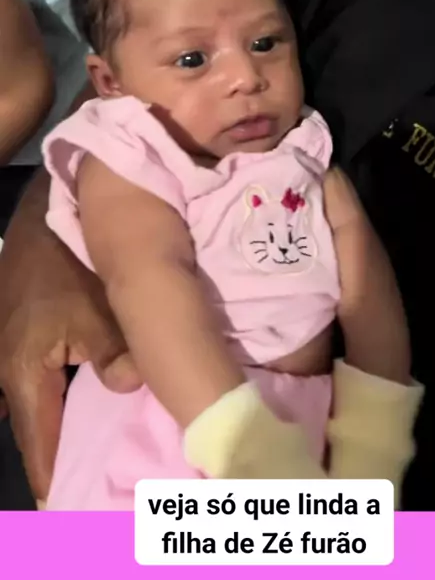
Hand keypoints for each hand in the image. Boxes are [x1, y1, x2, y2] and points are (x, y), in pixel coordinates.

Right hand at [0, 177, 140, 499]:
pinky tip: (82, 401)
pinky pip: (36, 382)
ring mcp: (8, 352)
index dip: (56, 480)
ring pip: (34, 407)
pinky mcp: (19, 335)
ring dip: (57, 428)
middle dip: (59, 458)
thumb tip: (131, 390)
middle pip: (33, 431)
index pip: (38, 447)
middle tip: (92, 488)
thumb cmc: (72, 261)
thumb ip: (117, 356)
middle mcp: (6, 372)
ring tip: (91, 453)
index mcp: (22, 374)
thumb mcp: (100, 308)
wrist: (50, 210)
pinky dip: (57, 398)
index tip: (72, 517)